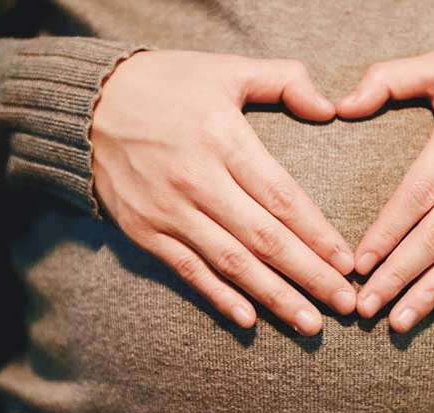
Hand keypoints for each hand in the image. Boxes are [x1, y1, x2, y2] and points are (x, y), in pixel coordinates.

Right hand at [92, 50, 355, 335]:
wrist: (86, 103)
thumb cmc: (166, 84)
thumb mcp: (226, 68)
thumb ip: (284, 80)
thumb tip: (329, 108)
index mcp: (223, 138)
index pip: (282, 197)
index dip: (318, 234)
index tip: (348, 263)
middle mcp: (197, 180)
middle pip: (264, 239)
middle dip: (310, 275)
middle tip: (345, 305)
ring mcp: (168, 211)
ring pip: (231, 263)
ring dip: (274, 297)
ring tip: (310, 324)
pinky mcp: (145, 231)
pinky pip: (188, 271)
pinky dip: (219, 297)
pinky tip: (249, 320)